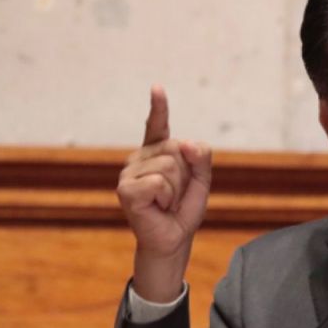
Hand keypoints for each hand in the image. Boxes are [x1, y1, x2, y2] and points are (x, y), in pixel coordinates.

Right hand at [116, 85, 211, 301]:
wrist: (173, 239)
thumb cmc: (183, 210)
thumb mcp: (201, 181)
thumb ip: (201, 158)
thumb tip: (185, 142)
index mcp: (156, 153)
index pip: (156, 125)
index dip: (158, 107)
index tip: (157, 87)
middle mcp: (139, 158)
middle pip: (177, 149)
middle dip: (186, 175)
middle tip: (175, 194)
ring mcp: (129, 173)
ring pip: (170, 166)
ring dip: (176, 189)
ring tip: (166, 201)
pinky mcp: (126, 189)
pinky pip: (159, 182)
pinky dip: (166, 197)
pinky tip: (157, 206)